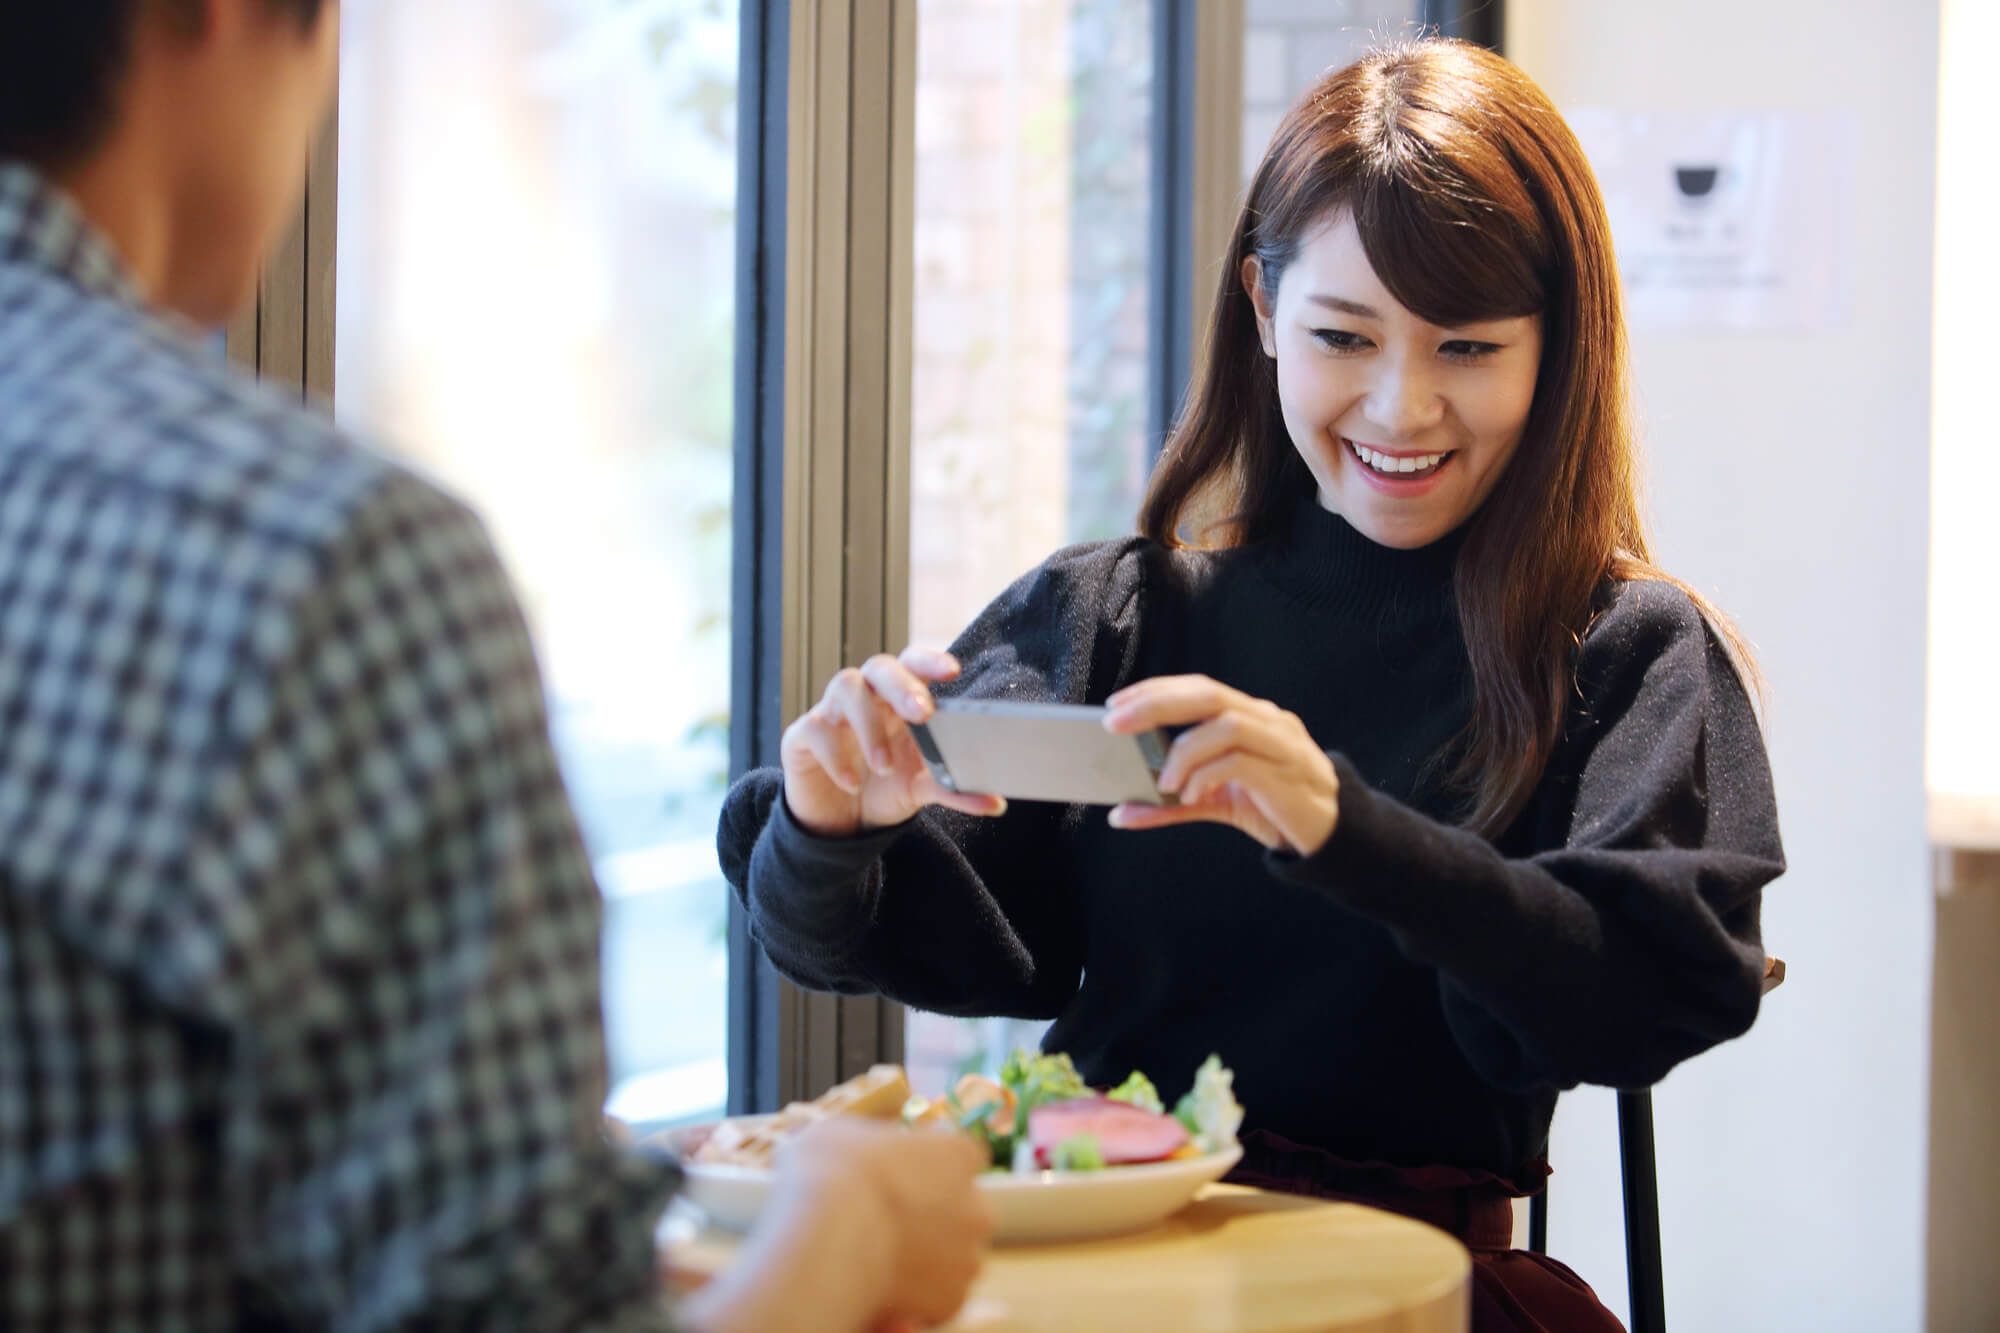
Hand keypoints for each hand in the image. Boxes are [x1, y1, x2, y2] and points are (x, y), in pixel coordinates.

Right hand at [771, 1116, 993, 1328]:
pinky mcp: (952, 1300)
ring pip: (954, 1258)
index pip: (963, 1156)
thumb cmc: (830, 1173)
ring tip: (882, 1261)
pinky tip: (883, 1289)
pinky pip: (938, 1299)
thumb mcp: (842, 1132)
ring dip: (928, 1259)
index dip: (934, 1167)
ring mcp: (967, 1256)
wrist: (827, 1238)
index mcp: (958, 1153)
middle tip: (891, 1223)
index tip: (906, 1176)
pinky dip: (917, 1299)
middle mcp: (976, 1205)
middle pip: (965, 1211)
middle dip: (936, 1218)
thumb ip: (870, 1137)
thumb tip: (865, 1145)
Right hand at [780, 648, 1008, 837]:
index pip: (913, 664)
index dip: (930, 661)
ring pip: (846, 686)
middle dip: (902, 685)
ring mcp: (832, 712)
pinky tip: (851, 784)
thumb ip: (954, 790)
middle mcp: (867, 697)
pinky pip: (815, 729)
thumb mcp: (921, 790)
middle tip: (921, 713)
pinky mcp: (803, 735)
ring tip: (884, 766)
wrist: (839, 824)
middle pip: (880, 666)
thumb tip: (996, 803)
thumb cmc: (884, 790)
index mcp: (899, 700)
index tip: (953, 671)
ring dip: (868, 724)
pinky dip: (835, 756)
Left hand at [1102, 675, 1338, 855]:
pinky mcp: (1288, 775)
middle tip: (1116, 724)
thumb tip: (1120, 813)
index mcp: (1251, 715)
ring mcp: (1282, 745)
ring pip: (1228, 725)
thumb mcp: (1216, 801)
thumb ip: (1171, 803)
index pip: (1200, 688)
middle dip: (1157, 704)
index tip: (1117, 705)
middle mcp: (1268, 721)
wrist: (1332, 835)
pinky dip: (1208, 775)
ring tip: (1165, 781)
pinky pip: (1242, 762)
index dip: (1157, 690)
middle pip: (1210, 695)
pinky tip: (1193, 794)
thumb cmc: (1274, 806)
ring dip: (1185, 751)